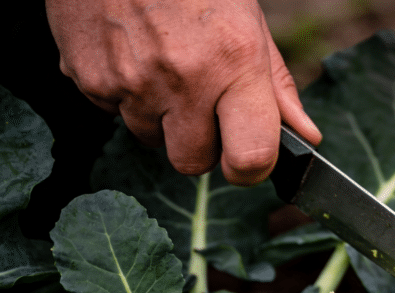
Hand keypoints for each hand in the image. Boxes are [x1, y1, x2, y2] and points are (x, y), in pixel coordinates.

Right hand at [45, 0, 320, 185]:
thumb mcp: (250, 22)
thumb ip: (277, 86)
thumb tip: (307, 136)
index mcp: (234, 63)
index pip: (250, 158)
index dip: (252, 168)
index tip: (250, 159)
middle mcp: (183, 79)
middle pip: (193, 163)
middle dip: (202, 146)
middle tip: (204, 106)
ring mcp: (131, 82)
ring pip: (150, 139)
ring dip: (161, 118)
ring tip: (165, 67)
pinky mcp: (88, 79)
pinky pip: (112, 113)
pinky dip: (125, 94)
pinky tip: (133, 55)